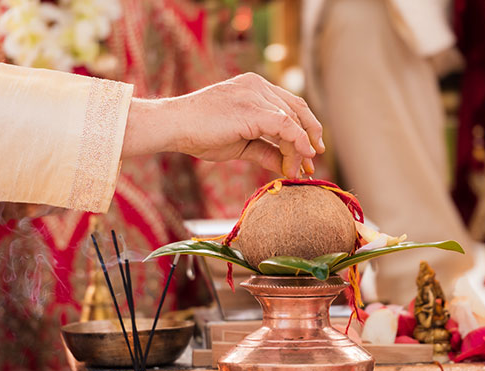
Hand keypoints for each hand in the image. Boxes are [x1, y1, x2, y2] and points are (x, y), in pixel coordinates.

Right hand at [122, 74, 325, 176]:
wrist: (173, 127)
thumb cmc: (200, 134)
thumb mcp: (242, 145)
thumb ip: (267, 151)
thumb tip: (289, 167)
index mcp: (254, 87)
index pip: (291, 104)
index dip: (306, 129)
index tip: (311, 153)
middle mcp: (257, 85)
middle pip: (297, 111)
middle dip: (309, 140)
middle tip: (311, 164)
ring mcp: (254, 94)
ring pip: (293, 121)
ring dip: (299, 149)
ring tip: (297, 171)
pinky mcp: (252, 109)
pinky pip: (286, 126)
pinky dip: (297, 144)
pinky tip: (300, 160)